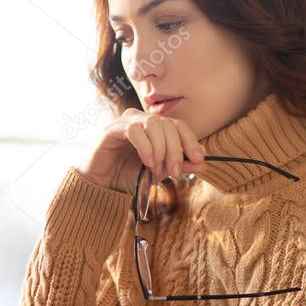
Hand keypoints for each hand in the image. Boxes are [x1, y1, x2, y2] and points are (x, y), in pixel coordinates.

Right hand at [79, 109, 206, 193]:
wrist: (102, 185)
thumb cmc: (128, 175)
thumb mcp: (159, 172)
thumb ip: (179, 166)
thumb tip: (203, 164)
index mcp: (154, 127)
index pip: (177, 125)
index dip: (191, 140)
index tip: (199, 158)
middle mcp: (141, 120)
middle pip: (167, 124)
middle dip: (175, 149)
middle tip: (174, 170)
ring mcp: (125, 122)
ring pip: (153, 123)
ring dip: (160, 148)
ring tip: (157, 167)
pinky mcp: (112, 129)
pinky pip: (134, 130)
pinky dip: (146, 147)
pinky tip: (147, 162)